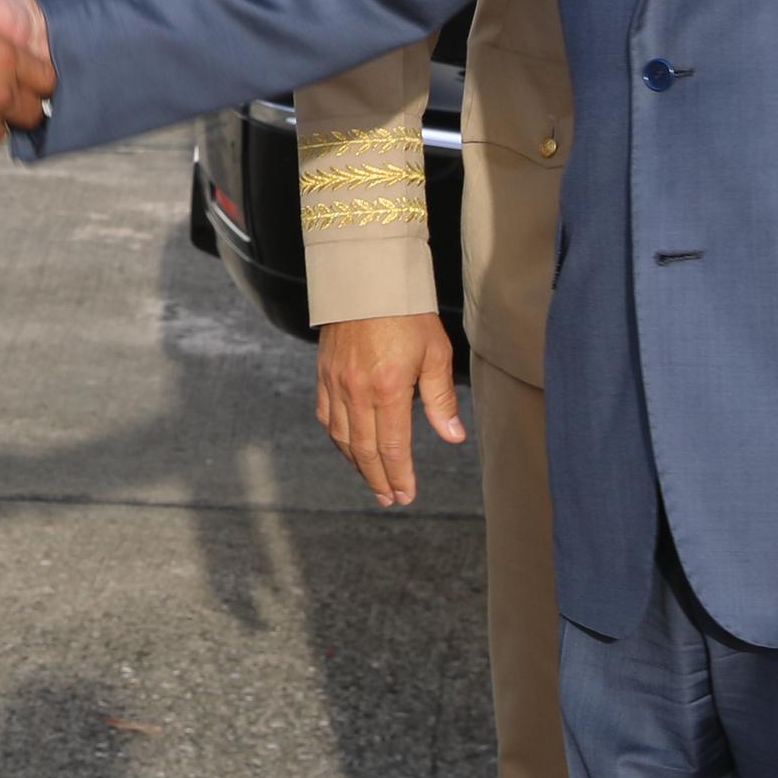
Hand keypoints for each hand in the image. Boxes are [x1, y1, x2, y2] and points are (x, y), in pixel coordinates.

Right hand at [315, 312, 462, 506]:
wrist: (367, 277)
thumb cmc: (407, 312)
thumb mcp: (435, 353)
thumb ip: (441, 399)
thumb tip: (453, 436)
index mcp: (388, 389)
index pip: (392, 446)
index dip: (399, 475)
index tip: (406, 495)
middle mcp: (357, 391)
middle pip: (364, 449)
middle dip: (378, 479)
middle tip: (389, 499)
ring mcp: (335, 382)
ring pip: (342, 436)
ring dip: (356, 463)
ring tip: (371, 480)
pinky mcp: (323, 372)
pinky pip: (325, 415)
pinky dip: (336, 437)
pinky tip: (346, 446)